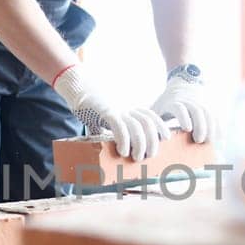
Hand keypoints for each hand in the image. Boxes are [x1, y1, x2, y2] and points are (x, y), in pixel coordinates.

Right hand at [52, 63, 170, 160]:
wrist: (78, 87)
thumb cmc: (91, 104)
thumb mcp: (106, 117)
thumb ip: (110, 128)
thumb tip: (106, 145)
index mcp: (130, 107)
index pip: (151, 115)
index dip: (161, 126)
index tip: (166, 138)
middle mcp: (127, 107)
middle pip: (148, 123)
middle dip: (152, 141)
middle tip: (150, 155)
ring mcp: (118, 109)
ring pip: (136, 127)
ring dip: (139, 144)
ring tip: (136, 157)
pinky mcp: (106, 111)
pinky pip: (120, 126)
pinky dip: (124, 140)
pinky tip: (123, 151)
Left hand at [151, 64, 216, 143]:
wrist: (183, 84)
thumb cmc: (166, 103)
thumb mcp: (157, 109)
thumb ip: (151, 122)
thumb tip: (146, 140)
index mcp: (174, 102)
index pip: (180, 108)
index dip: (184, 117)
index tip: (187, 128)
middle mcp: (189, 102)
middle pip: (197, 111)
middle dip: (200, 125)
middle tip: (199, 140)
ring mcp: (200, 103)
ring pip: (208, 113)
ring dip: (211, 127)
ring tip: (209, 142)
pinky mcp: (209, 107)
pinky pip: (216, 115)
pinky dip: (218, 126)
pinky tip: (220, 138)